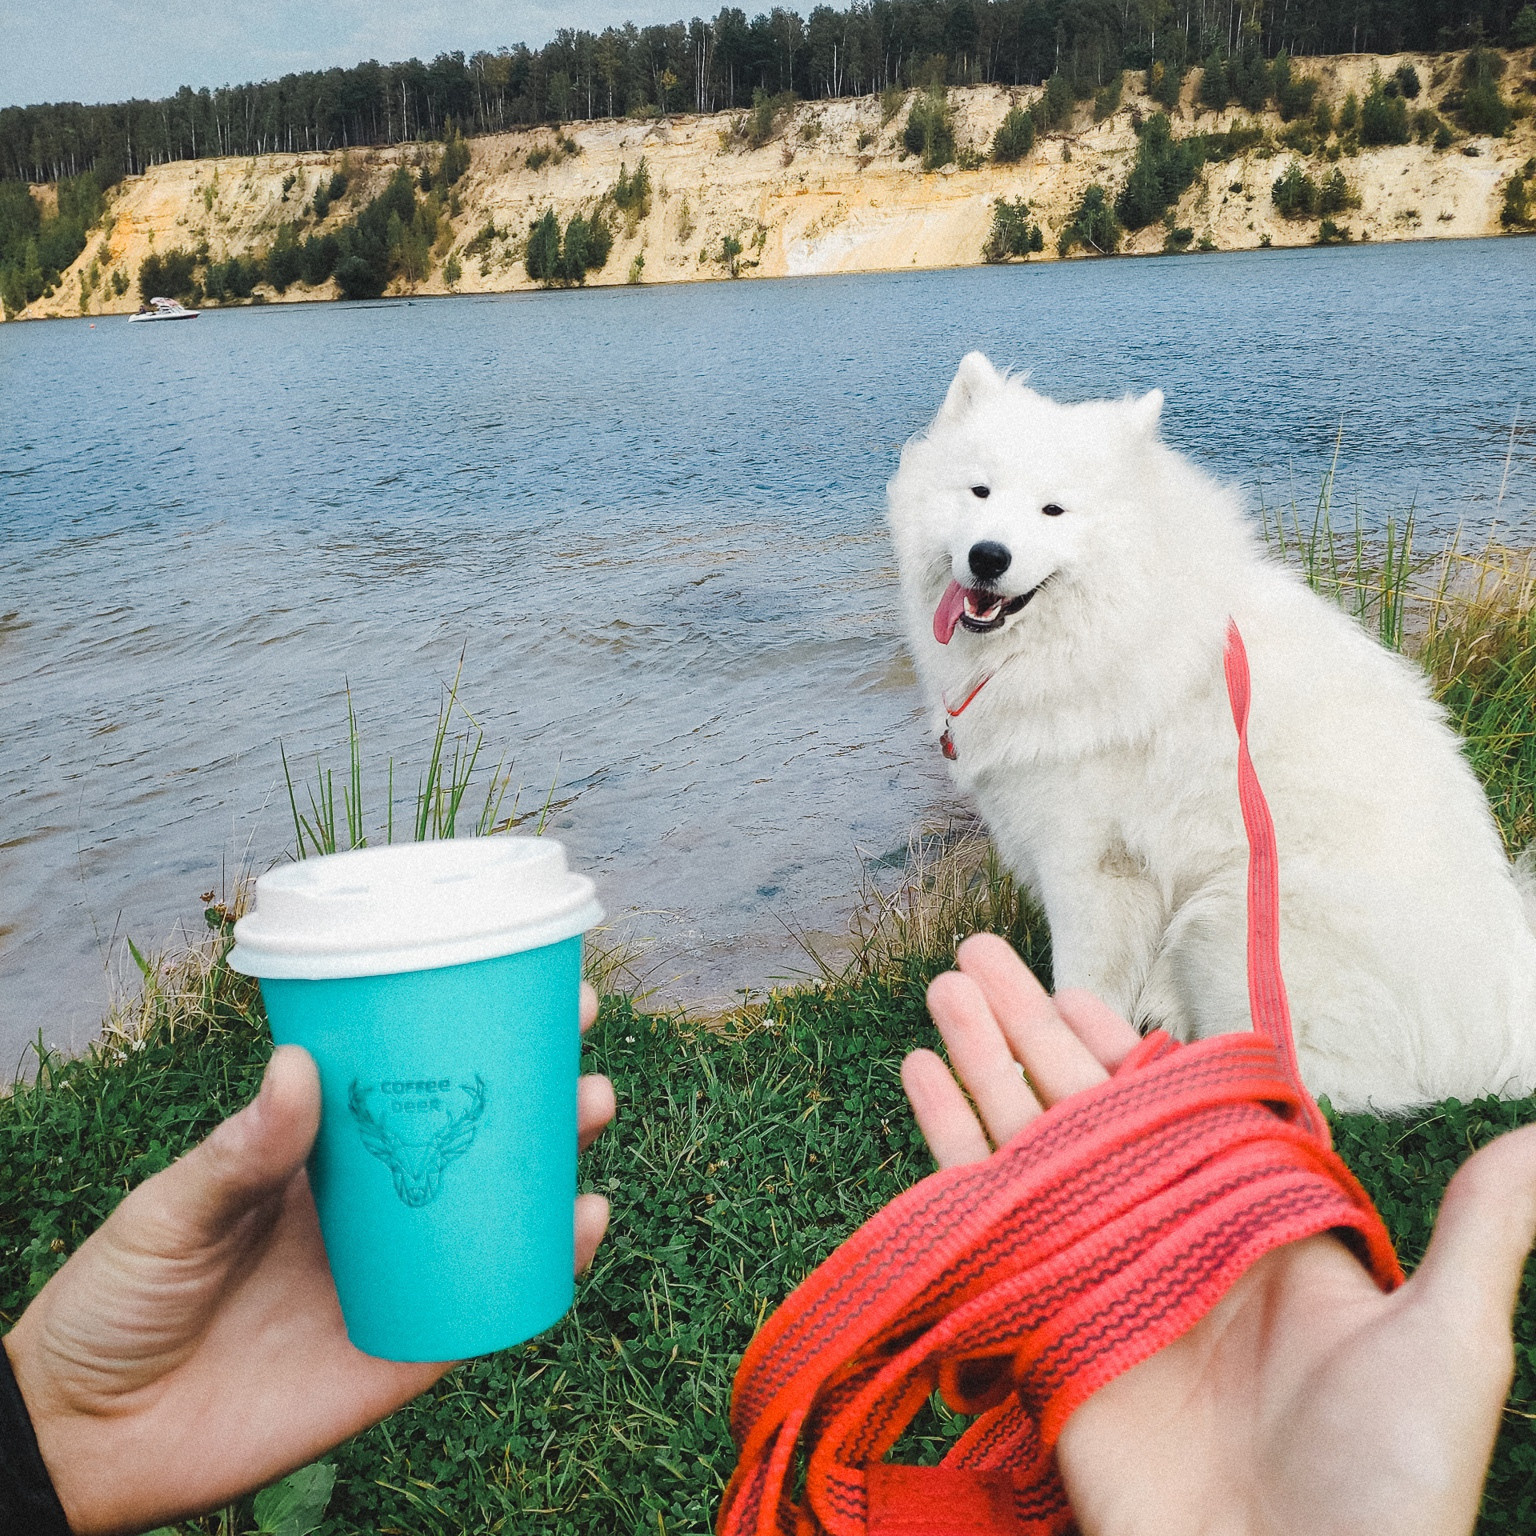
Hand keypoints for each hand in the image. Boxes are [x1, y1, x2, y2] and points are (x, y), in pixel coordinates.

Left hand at [4, 982, 615, 1535]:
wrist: (91, 1437)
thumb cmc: (117, 1301)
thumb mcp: (169, 1211)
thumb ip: (237, 1153)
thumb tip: (298, 1066)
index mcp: (319, 1162)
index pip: (407, 1086)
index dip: (465, 1037)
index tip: (521, 985)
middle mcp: (373, 1211)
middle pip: (476, 1143)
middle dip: (538, 1092)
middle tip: (578, 1048)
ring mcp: (397, 1277)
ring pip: (500, 1213)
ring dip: (559, 1161)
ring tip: (590, 1110)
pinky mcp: (407, 1350)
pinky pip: (495, 1304)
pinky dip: (553, 1263)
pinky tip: (587, 1221)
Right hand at [902, 935, 1535, 1535]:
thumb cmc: (1391, 1481)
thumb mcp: (1448, 1342)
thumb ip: (1481, 1226)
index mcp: (1244, 1222)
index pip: (1171, 1103)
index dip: (1120, 1043)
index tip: (1079, 988)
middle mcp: (1158, 1233)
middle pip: (1082, 1103)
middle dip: (1029, 1025)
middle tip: (980, 951)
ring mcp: (1092, 1271)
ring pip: (1025, 1138)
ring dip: (982, 1059)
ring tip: (947, 981)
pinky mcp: (1038, 1318)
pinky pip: (982, 1207)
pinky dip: (946, 1138)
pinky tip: (921, 1073)